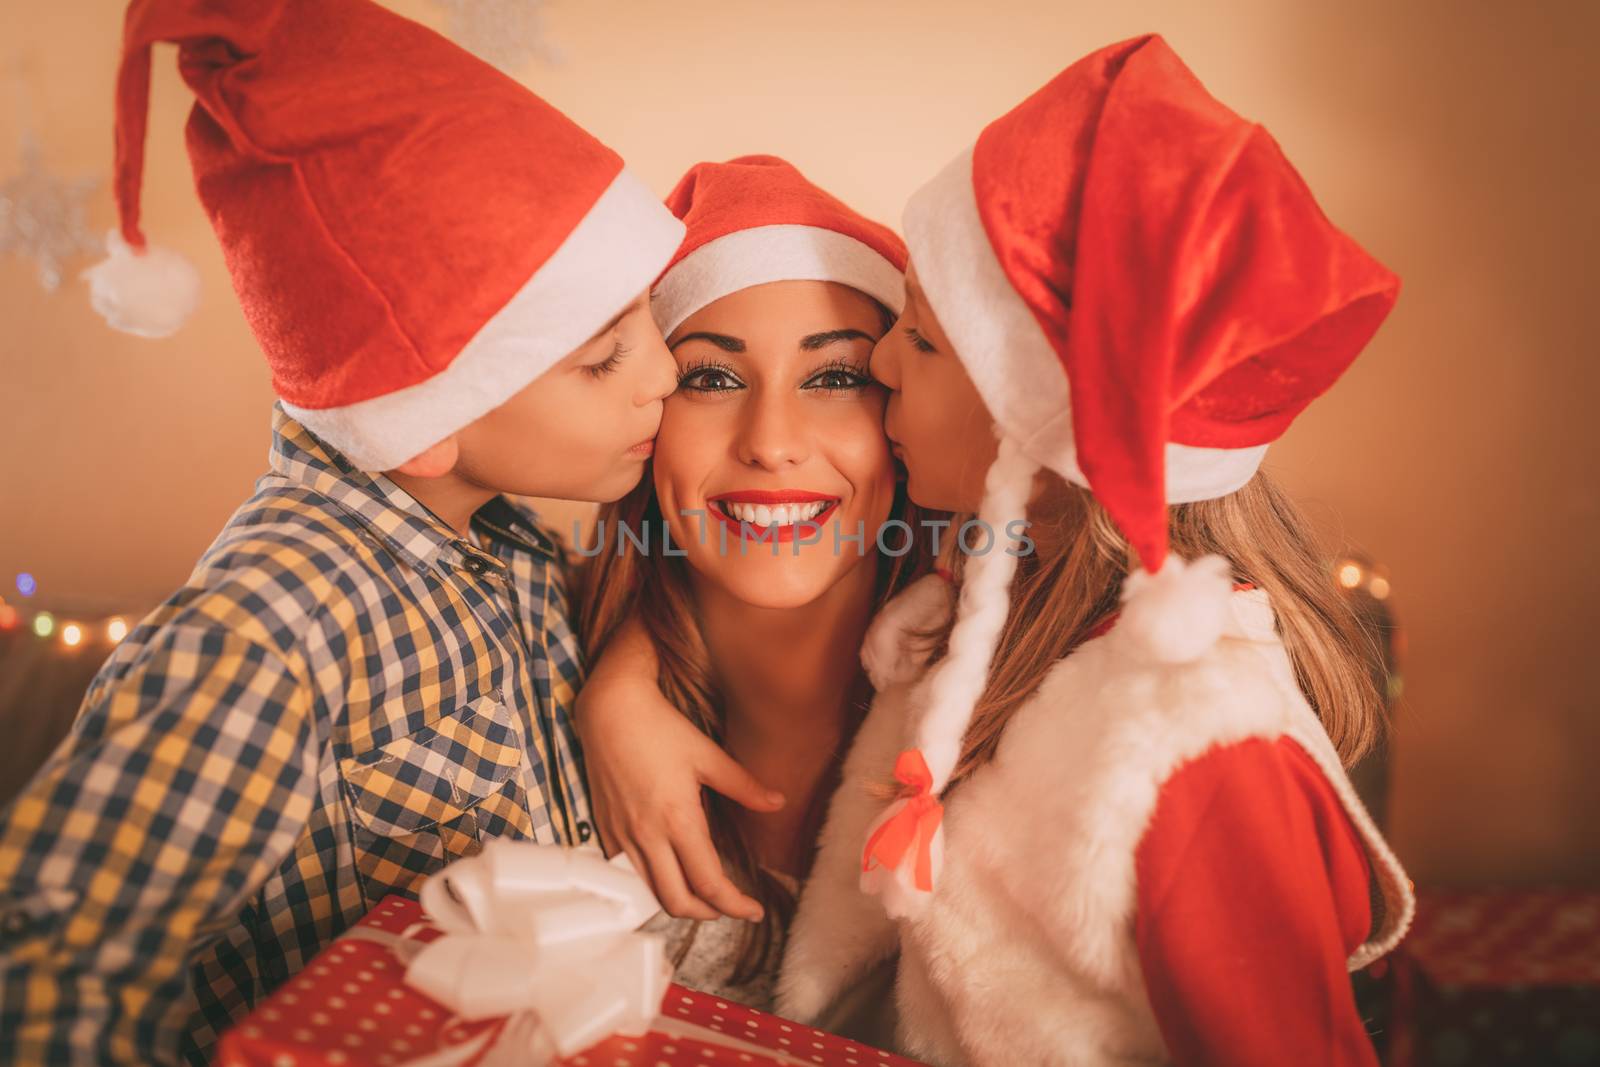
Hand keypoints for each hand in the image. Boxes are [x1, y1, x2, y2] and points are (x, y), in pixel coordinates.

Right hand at [578, 623, 784, 922]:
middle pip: (677, 901)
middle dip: (707, 913)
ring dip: (680, 901)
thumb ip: (744, 785)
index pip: (709, 883)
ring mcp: (622, 835)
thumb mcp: (708, 755)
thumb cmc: (660, 728)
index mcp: (677, 819)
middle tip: (730, 906)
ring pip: (650, 891)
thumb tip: (779, 802)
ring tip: (704, 893)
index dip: (734, 905)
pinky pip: (629, 873)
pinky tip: (669, 869)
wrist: (609, 710)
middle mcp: (647, 835)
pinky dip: (653, 882)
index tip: (753, 910)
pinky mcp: (605, 829)